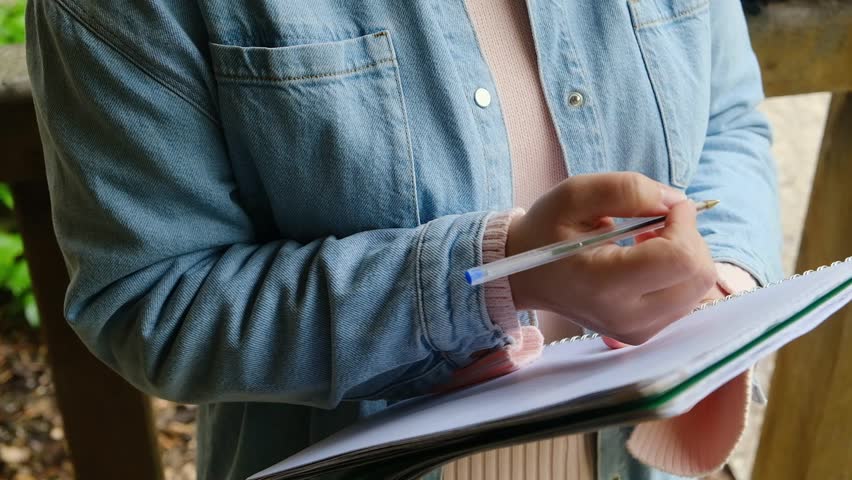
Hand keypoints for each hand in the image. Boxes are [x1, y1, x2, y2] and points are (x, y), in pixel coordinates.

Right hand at [506, 172, 716, 344]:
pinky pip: (687, 298)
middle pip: (699, 276)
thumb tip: (675, 201)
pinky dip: (678, 273)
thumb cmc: (546, 231)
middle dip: (689, 237)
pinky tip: (648, 261)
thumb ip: (627, 189)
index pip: (679, 258)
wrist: (526, 276)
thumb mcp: (574, 194)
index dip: (685, 222)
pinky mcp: (645, 334)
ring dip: (684, 254)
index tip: (667, 205)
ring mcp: (637, 331)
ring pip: (699, 288)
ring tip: (647, 241)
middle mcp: (626, 317)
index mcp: (603, 284)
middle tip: (656, 221)